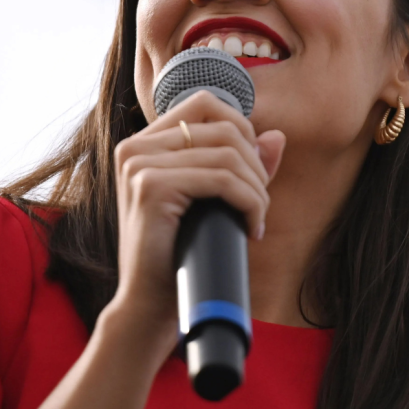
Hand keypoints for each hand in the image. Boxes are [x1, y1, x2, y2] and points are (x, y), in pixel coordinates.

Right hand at [108, 91, 284, 346]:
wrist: (149, 304)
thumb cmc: (177, 256)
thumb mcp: (210, 203)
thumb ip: (238, 167)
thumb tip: (275, 136)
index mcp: (141, 145)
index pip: (204, 104)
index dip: (242, 129)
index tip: (251, 175)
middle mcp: (133, 148)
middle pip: (223, 126)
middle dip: (256, 164)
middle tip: (260, 204)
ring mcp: (138, 165)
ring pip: (228, 153)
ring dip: (257, 188)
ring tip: (257, 219)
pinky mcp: (150, 187)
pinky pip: (222, 180)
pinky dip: (251, 202)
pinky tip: (252, 227)